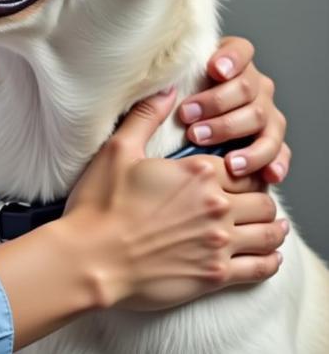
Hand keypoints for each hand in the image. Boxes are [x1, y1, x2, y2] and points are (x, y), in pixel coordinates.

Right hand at [62, 87, 285, 311]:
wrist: (92, 258)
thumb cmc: (101, 203)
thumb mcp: (118, 149)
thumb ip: (146, 116)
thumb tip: (167, 89)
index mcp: (197, 173)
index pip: (241, 164)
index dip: (244, 164)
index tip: (239, 169)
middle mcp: (216, 206)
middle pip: (262, 198)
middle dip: (259, 195)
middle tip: (251, 196)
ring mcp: (219, 243)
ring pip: (269, 231)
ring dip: (271, 225)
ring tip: (268, 223)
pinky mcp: (216, 275)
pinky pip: (261, 268)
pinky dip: (270, 260)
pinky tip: (268, 254)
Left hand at [177, 36, 289, 183]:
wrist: (187, 133)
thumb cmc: (174, 104)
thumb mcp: (169, 89)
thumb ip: (167, 85)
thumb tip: (163, 90)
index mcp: (232, 62)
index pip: (240, 50)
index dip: (230, 58)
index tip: (214, 70)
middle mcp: (255, 84)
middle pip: (246, 89)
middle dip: (216, 104)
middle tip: (188, 119)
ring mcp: (267, 113)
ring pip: (262, 119)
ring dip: (239, 136)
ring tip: (224, 158)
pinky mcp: (272, 141)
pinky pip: (280, 151)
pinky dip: (275, 162)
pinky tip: (267, 174)